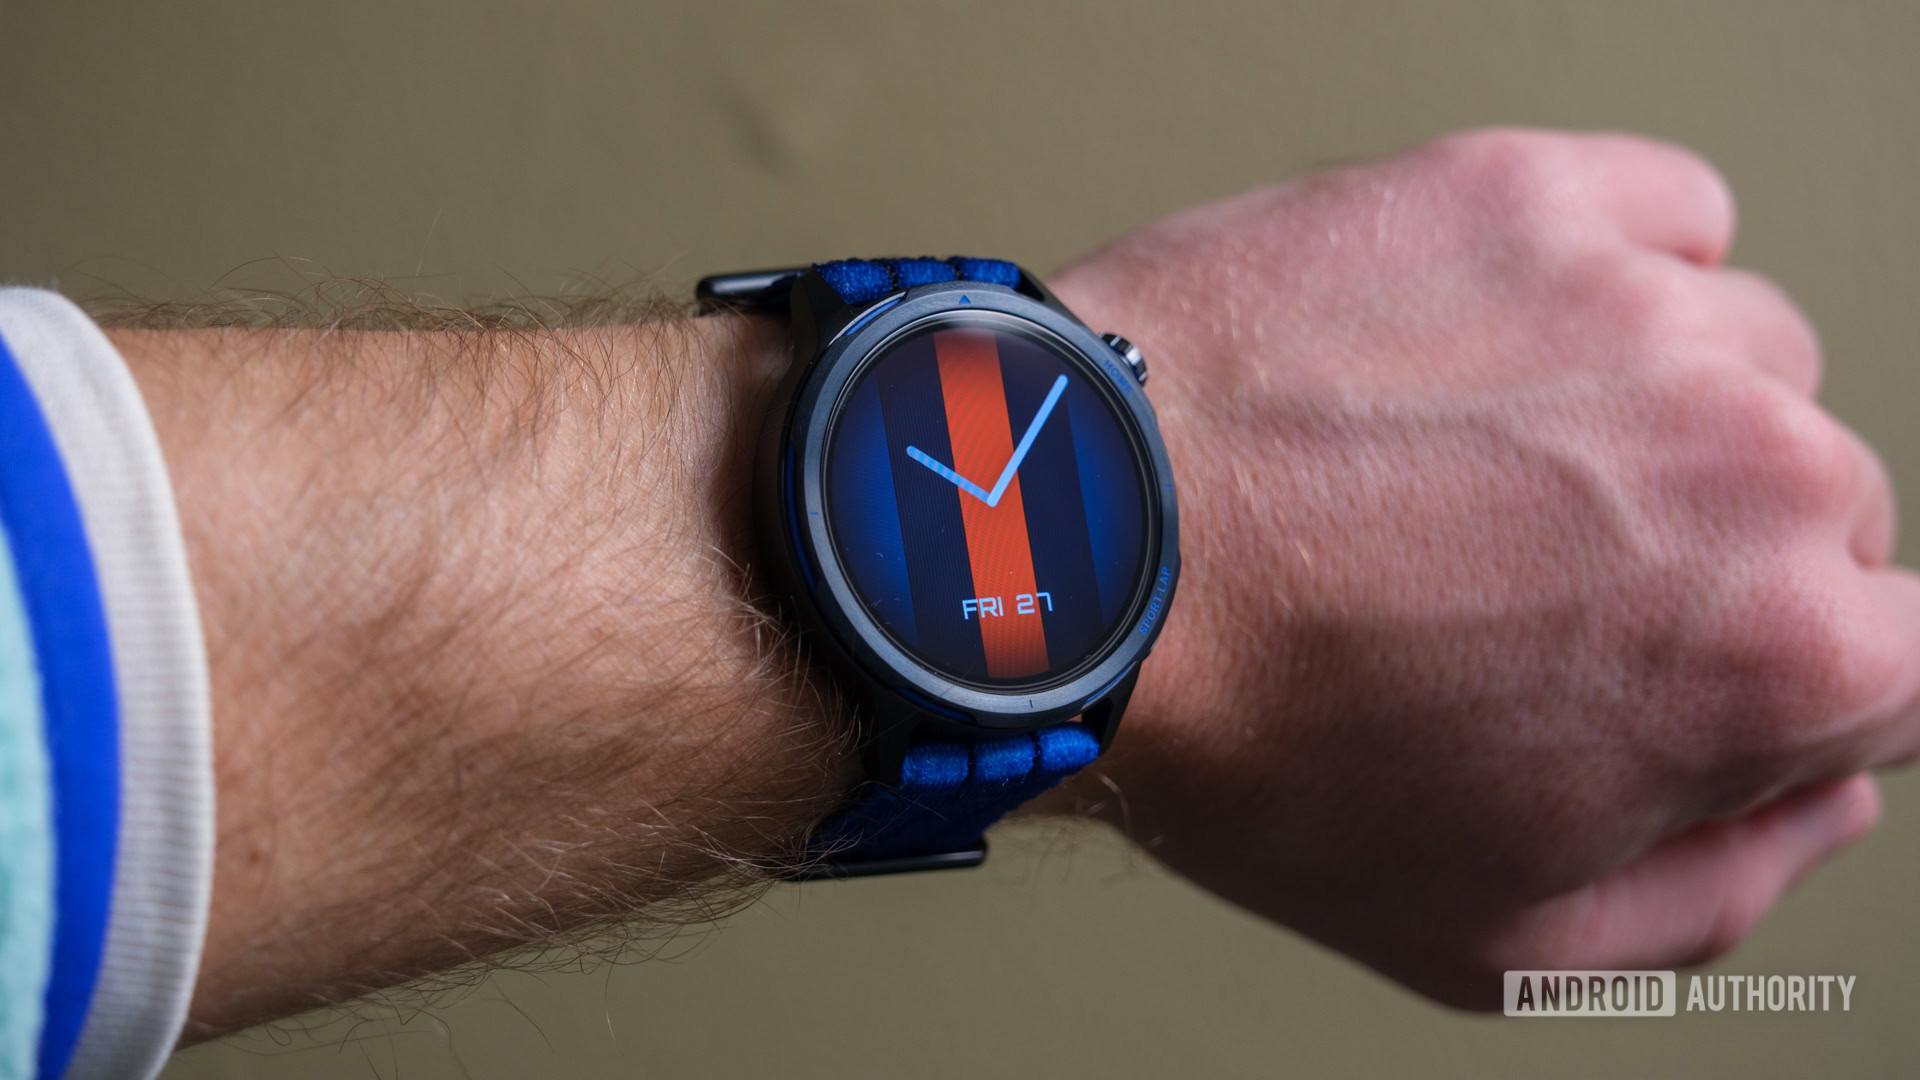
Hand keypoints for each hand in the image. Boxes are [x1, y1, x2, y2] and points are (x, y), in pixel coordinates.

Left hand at [1046, 129, 1913, 1006]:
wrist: (1075, 562)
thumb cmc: (1250, 745)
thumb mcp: (1496, 939)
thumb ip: (1714, 892)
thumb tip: (1809, 800)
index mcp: (1775, 655)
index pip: (1904, 663)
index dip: (1790, 682)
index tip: (1684, 665)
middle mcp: (1748, 459)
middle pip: (1816, 505)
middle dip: (1699, 554)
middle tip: (1517, 579)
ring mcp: (1639, 305)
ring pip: (1738, 358)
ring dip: (1646, 410)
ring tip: (1469, 461)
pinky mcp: (1527, 190)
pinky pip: (1660, 219)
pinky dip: (1604, 275)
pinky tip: (1485, 345)